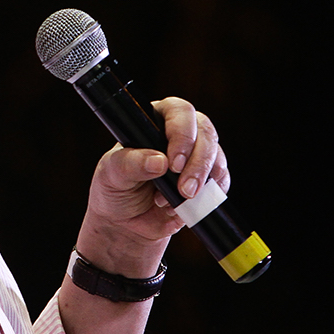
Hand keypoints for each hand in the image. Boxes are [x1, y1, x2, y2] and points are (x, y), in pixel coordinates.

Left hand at [75, 97, 228, 274]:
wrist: (126, 221)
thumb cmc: (116, 187)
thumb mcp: (113, 173)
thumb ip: (131, 164)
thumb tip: (159, 161)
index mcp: (155, 121)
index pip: (178, 112)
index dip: (182, 134)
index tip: (174, 163)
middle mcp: (180, 134)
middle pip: (205, 132)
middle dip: (198, 161)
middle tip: (184, 188)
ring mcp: (196, 156)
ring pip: (216, 156)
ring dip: (204, 179)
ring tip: (181, 198)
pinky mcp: (207, 180)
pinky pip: (221, 182)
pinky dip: (209, 194)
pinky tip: (187, 204)